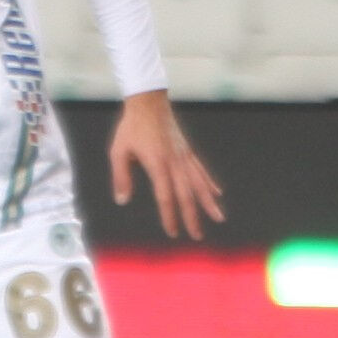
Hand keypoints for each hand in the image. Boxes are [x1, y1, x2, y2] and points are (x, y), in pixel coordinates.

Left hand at [108, 91, 223, 240]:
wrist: (148, 101)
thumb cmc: (131, 127)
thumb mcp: (118, 151)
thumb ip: (121, 176)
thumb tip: (122, 200)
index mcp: (157, 164)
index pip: (165, 196)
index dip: (170, 216)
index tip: (173, 232)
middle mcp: (174, 162)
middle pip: (186, 194)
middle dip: (193, 217)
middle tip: (198, 236)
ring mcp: (183, 155)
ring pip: (199, 183)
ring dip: (208, 203)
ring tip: (219, 219)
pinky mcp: (186, 150)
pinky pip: (200, 170)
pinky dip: (209, 183)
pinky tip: (216, 194)